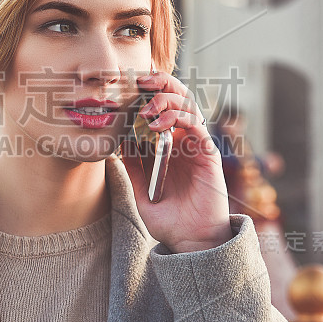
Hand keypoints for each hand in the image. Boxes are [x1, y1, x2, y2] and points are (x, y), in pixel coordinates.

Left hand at [120, 71, 232, 252]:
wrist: (191, 241)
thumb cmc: (168, 219)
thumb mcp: (140, 192)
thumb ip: (131, 168)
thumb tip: (115, 144)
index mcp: (166, 145)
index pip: (159, 108)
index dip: (146, 93)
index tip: (126, 84)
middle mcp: (182, 140)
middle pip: (175, 99)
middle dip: (159, 84)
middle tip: (140, 80)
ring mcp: (195, 145)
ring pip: (187, 105)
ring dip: (166, 99)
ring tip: (148, 107)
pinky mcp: (208, 153)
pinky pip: (196, 125)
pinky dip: (178, 117)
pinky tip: (160, 124)